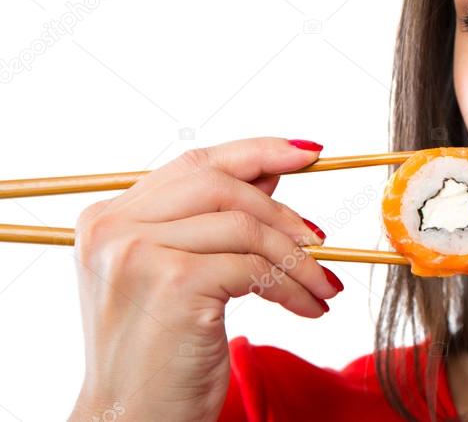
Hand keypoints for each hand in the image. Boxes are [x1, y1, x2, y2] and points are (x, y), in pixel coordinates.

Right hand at [70, 137, 343, 421]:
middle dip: (282, 212)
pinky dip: (293, 285)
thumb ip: (214, 219)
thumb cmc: (159, 352)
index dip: (257, 152)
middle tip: (321, 240)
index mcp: (108, 218)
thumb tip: (272, 171)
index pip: (194, 164)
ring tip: (321, 286)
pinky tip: (308, 307)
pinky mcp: (172, 281)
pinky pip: (255, 266)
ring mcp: (138, 252)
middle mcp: (113, 227)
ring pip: (245, 226)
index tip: (309, 153)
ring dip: (298, 258)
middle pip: (221, 185)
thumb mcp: (181, 275)